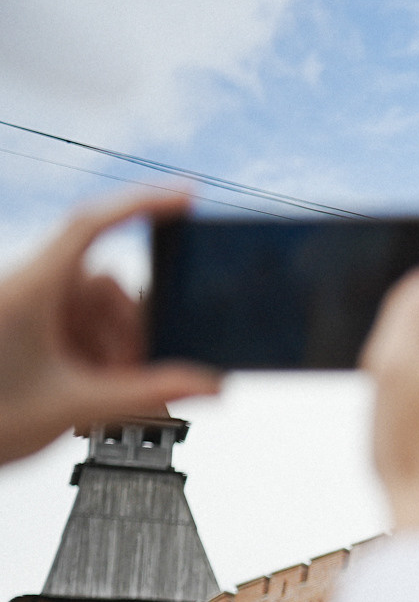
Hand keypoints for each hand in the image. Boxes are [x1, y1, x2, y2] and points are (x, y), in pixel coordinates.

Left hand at [0, 192, 220, 466]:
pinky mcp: (28, 327)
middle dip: (130, 331)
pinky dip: (96, 356)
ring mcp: (28, 307)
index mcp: (34, 289)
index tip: (185, 197)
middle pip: (108, 283)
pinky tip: (91, 390)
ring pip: (97, 309)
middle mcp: (29, 288)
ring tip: (102, 396)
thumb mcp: (78, 405)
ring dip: (113, 350)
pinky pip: (80, 327)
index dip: (142, 204)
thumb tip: (208, 383)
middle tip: (132, 376)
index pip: (93, 225)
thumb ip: (150, 393)